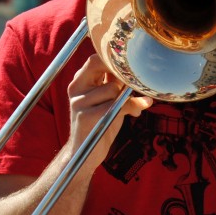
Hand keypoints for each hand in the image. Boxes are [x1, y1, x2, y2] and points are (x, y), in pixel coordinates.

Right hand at [67, 53, 152, 169]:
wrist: (84, 155)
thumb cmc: (99, 123)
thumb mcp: (106, 99)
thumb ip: (115, 83)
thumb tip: (139, 69)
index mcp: (79, 82)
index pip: (95, 59)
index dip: (114, 61)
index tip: (130, 69)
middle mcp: (76, 89)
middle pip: (101, 67)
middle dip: (121, 76)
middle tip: (134, 84)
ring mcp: (80, 103)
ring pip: (113, 88)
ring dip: (129, 97)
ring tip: (135, 106)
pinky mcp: (88, 117)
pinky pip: (117, 105)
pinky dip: (132, 107)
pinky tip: (137, 112)